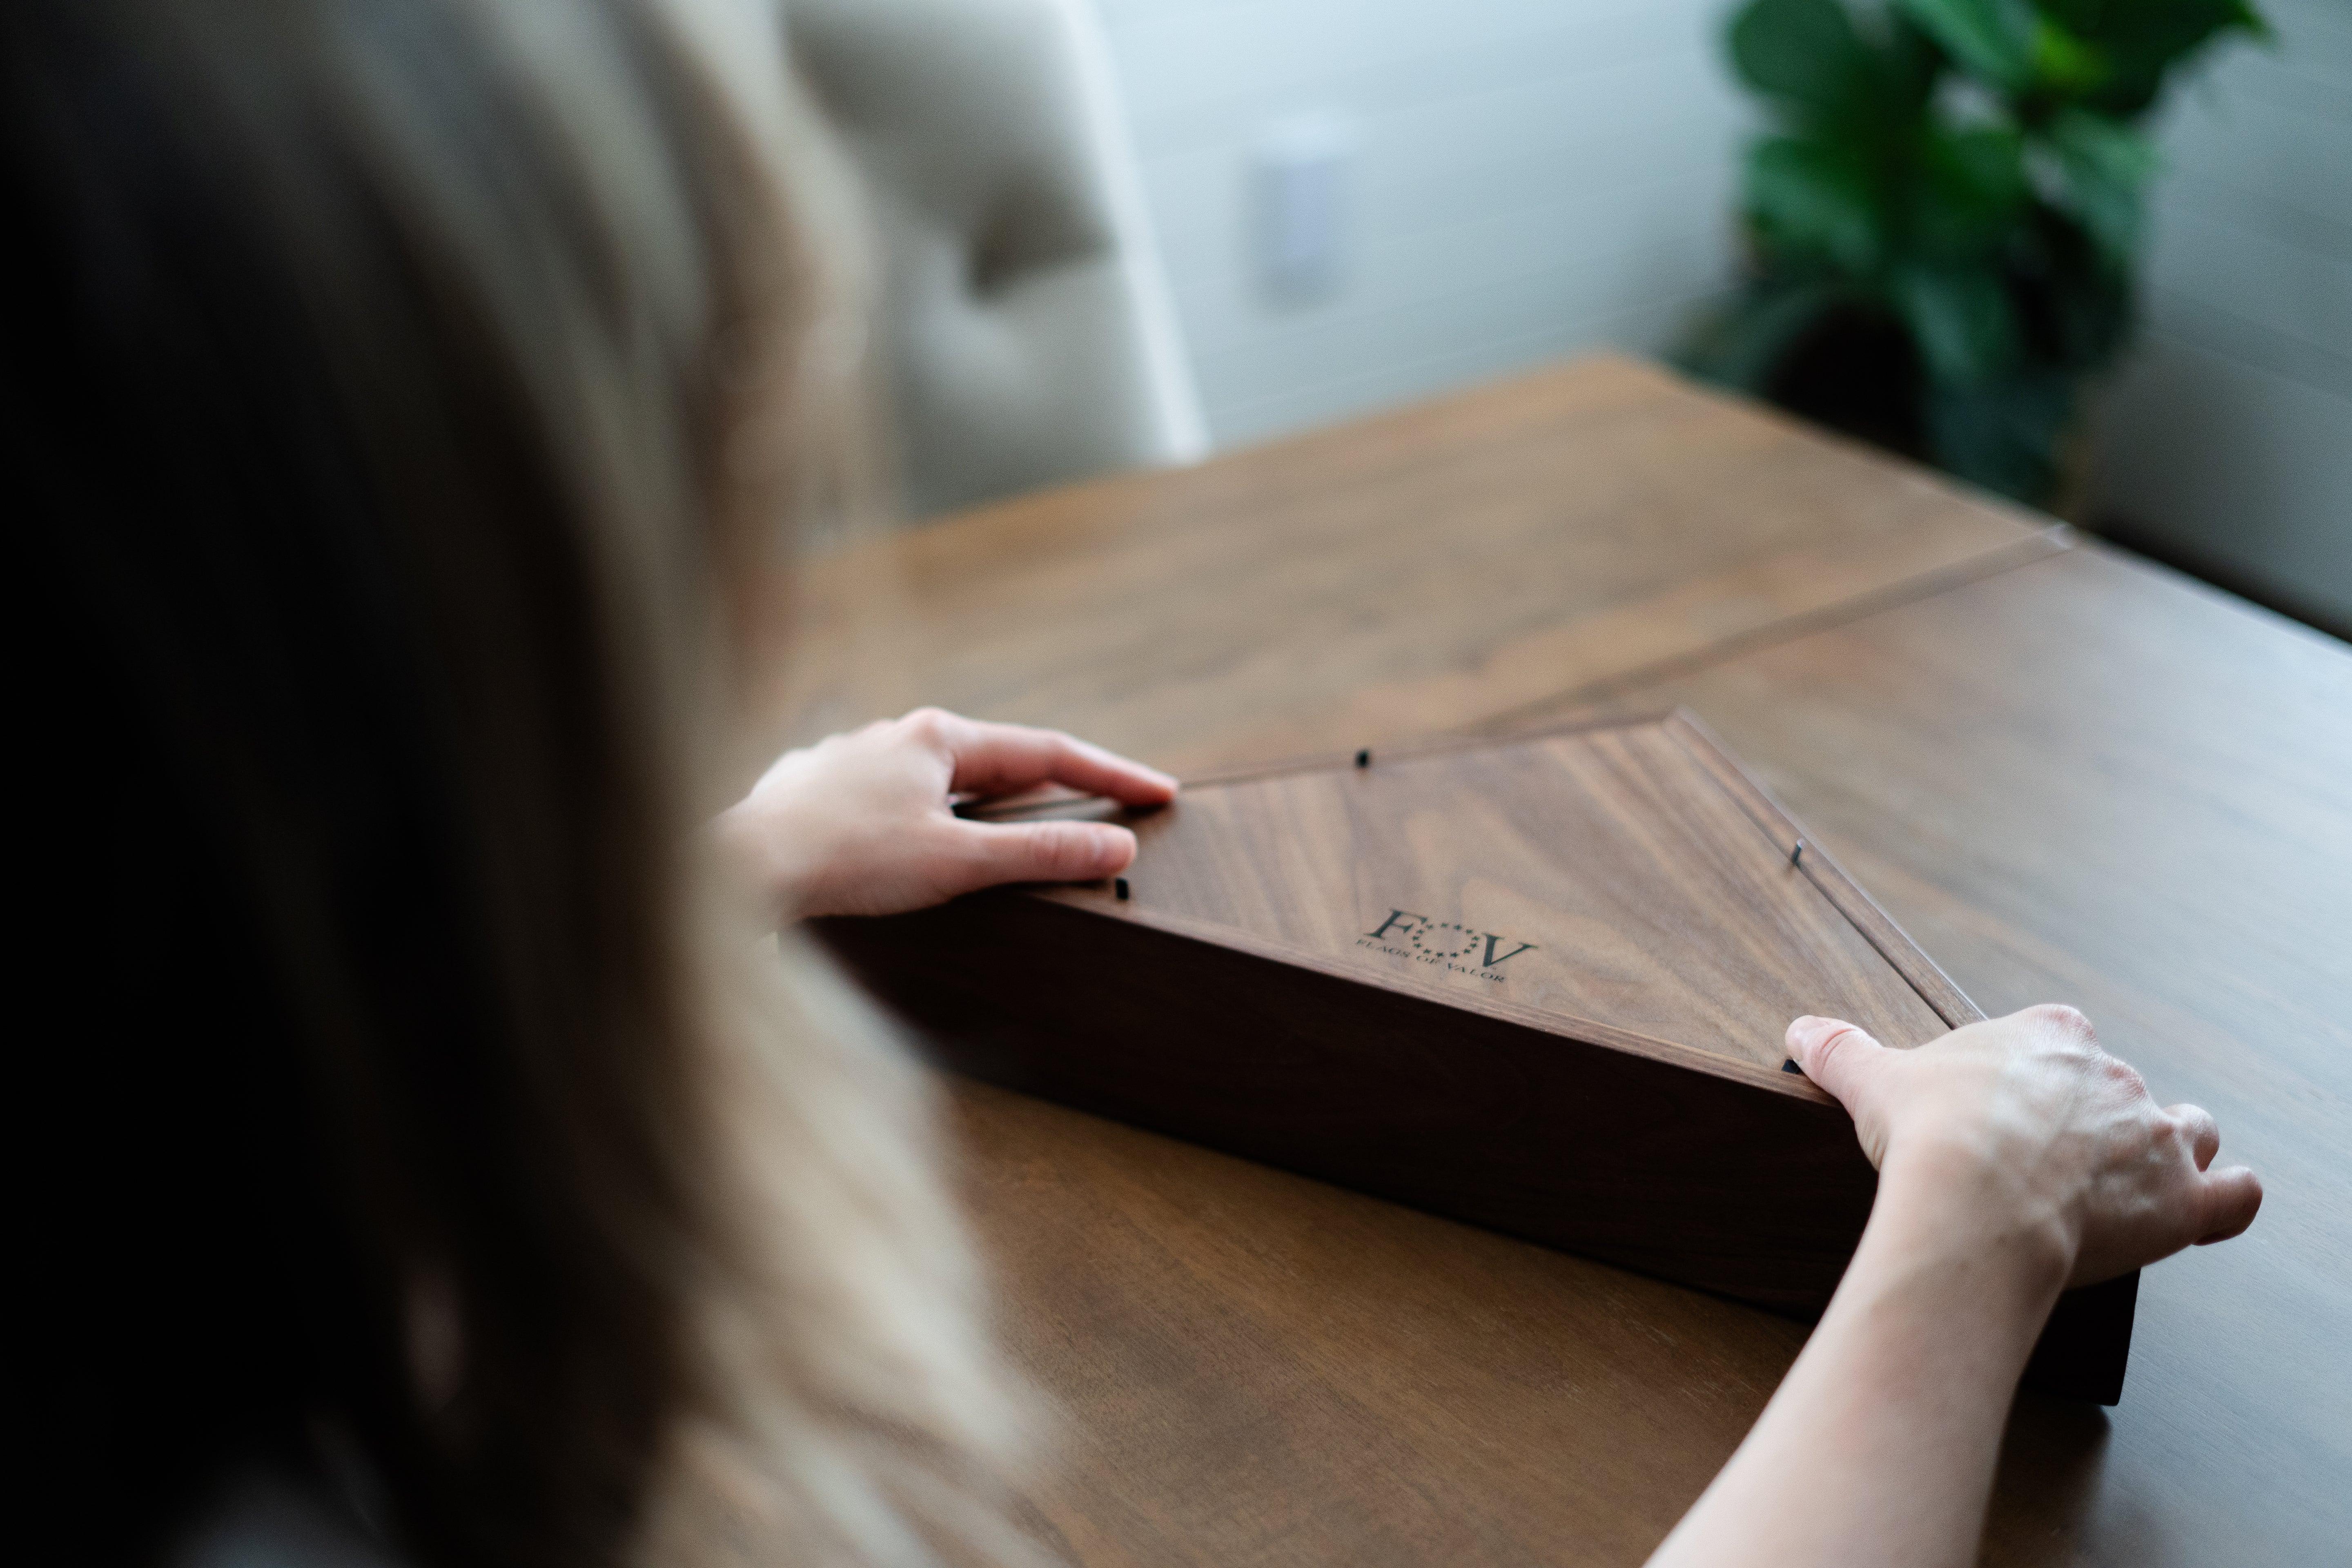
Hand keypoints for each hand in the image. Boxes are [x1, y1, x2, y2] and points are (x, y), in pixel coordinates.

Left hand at [717, 708, 1176, 919]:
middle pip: (994, 762)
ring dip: (976, 806)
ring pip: (934, 781)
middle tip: (1096, 813)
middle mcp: (893, 736)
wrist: (736, 869)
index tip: (1159, 793)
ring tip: (1005, 839)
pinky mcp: (813, 793)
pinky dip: (918, 823)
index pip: (1049, 753)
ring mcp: (849, 762)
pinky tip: (909, 850)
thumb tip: (1116, 847)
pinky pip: (884, 802)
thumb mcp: (958, 863)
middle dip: (1047, 789)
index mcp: (937, 737)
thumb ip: (1040, 854)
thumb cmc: (843, 861)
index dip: (1110, 775)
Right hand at [1787, 1005, 2261, 1288]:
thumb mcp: (1875, 1080)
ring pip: (2186, 1131)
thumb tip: (1801, 1030)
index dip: (2043, 1074)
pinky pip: (2235, 1193)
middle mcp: (2113, 1076)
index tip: (2014, 1106)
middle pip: (2120, 1089)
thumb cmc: (1929, 1136)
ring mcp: (2154, 1137)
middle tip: (2051, 1163)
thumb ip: (1841, 1051)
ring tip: (2130, 1181)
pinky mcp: (2182, 1200)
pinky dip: (2228, 1199)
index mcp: (2049, 1036)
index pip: (2064, 1037)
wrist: (1973, 1199)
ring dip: (2170, 1150)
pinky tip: (2209, 1207)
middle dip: (2096, 1122)